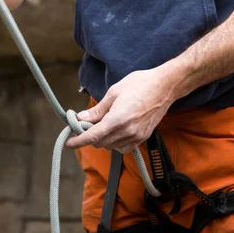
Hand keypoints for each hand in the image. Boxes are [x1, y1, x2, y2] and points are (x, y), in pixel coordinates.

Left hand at [65, 67, 179, 153]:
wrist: (165, 86)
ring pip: (111, 147)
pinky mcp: (143, 137)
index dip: (78, 141)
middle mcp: (127, 131)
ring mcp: (136, 136)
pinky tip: (115, 130)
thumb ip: (97, 110)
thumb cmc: (140, 84)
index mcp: (118, 119)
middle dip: (90, 136)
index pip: (92, 136)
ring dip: (103, 139)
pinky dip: (115, 142)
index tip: (68, 143)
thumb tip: (81, 118)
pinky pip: (123, 148)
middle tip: (86, 124)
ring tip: (103, 124)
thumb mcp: (114, 92)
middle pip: (100, 143)